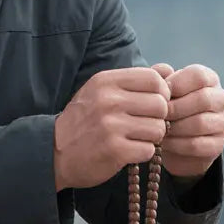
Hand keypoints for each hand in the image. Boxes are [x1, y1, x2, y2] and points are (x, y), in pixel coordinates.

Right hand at [53, 67, 170, 190]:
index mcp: (106, 81)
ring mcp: (111, 126)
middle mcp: (108, 100)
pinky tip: (129, 151)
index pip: (153, 79)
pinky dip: (143, 153)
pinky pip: (149, 150)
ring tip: (136, 137)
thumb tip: (168, 70)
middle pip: (160, 105)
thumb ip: (135, 79)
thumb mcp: (102, 91)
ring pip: (158, 129)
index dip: (161, 92)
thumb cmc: (84, 120)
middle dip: (159, 118)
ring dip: (152, 137)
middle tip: (145, 124)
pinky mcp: (115, 150)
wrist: (55, 152)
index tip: (153, 103)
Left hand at [151, 63, 223, 180]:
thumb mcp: (161, 90)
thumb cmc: (167, 107)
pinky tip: (165, 142)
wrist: (172, 141)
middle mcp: (221, 99)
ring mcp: (222, 123)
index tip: (159, 94)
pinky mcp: (218, 145)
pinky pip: (197, 144)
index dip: (176, 84)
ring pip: (200, 123)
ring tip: (159, 129)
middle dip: (175, 108)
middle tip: (158, 115)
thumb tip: (163, 70)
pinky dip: (177, 144)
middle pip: (203, 99)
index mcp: (209, 79)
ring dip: (175, 128)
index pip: (199, 76)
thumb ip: (159, 77)